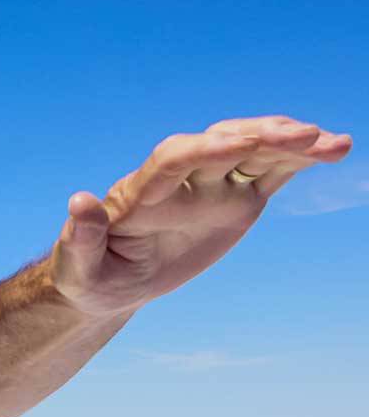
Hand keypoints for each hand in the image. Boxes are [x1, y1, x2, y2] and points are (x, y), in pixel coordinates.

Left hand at [52, 116, 351, 316]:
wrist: (111, 280)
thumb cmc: (88, 275)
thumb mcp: (78, 267)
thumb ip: (82, 237)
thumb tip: (79, 201)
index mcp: (142, 194)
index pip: (173, 160)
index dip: (205, 149)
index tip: (240, 143)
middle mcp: (180, 181)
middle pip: (219, 146)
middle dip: (257, 137)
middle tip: (303, 136)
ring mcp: (211, 186)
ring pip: (252, 152)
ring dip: (290, 145)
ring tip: (332, 143)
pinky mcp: (236, 198)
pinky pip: (272, 172)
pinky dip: (302, 160)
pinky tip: (338, 149)